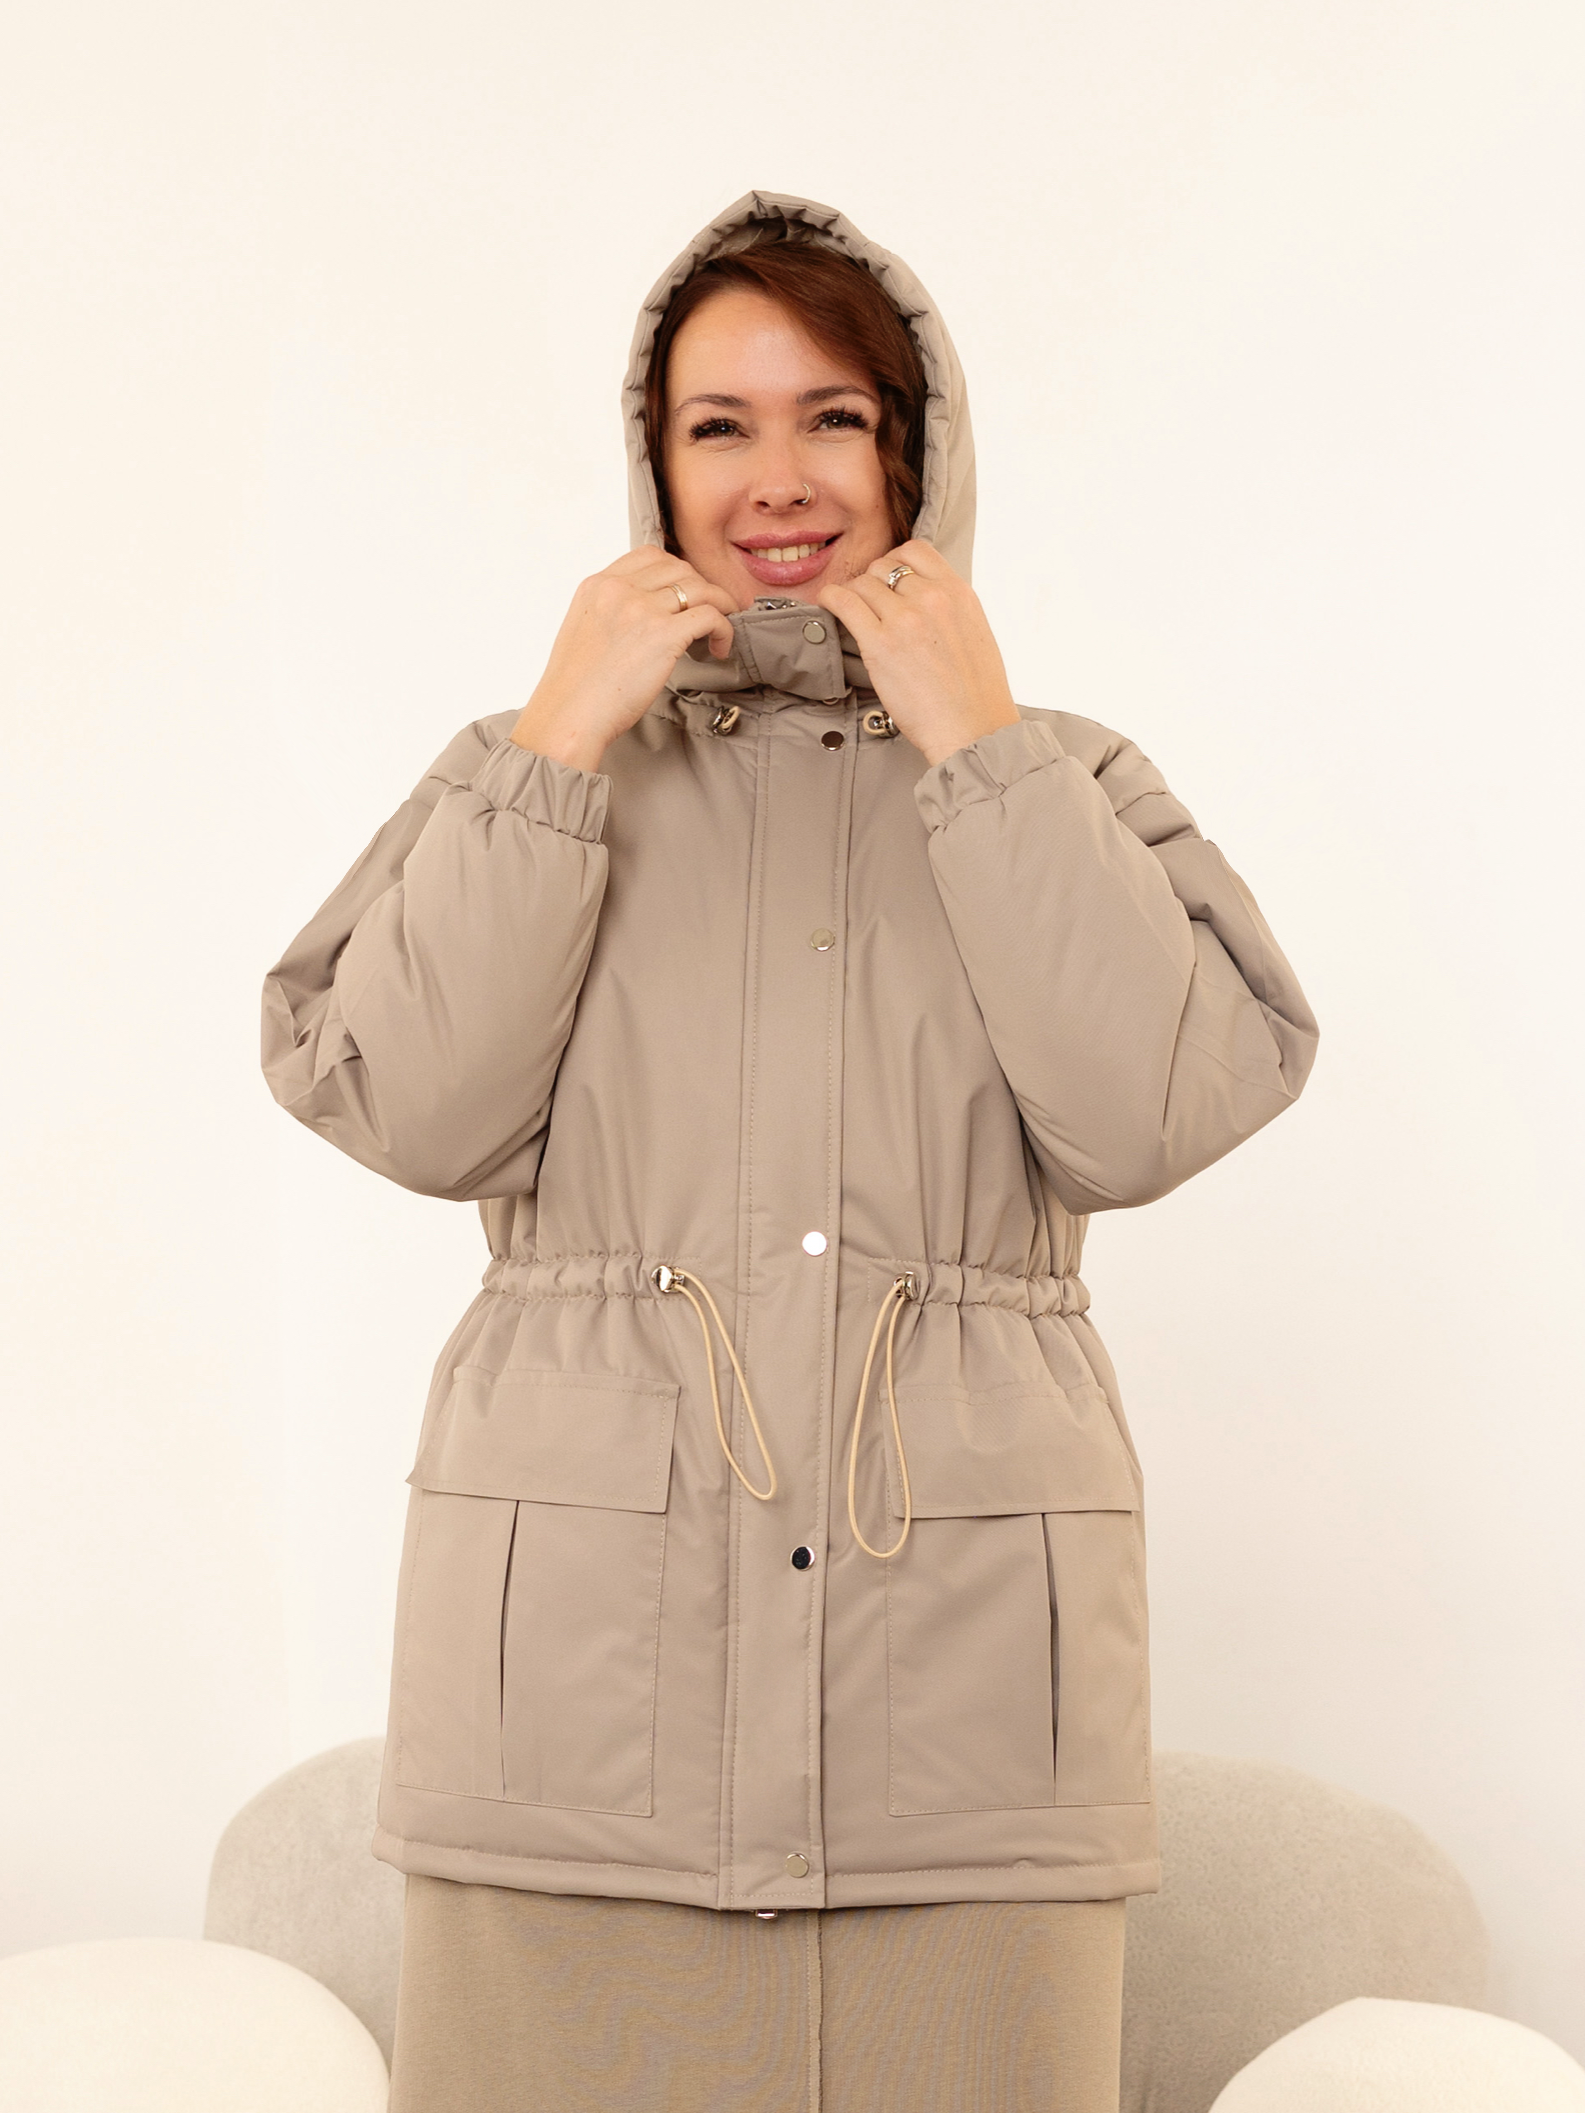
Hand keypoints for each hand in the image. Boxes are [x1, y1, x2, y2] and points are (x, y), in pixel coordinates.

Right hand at [511, 549, 735, 771]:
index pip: (649, 555)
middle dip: (700, 588)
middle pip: (679, 567)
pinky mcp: (663, 635)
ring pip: (700, 588)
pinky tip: (719, 647)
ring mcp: (641, 610)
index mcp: (597, 585)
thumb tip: (642, 618)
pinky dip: (724, 628)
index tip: (685, 593)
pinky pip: (710, 616)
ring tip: (718, 630)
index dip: (676, 571)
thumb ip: (610, 612)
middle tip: (707, 612)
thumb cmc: (575, 688)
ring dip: (719, 605)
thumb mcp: (583, 630)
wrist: (568, 716)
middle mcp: (619, 590)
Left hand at [815, 541, 1019, 767]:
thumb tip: (923, 597)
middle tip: (871, 607)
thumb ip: (949, 608)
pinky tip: (829, 604)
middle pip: (884, 567)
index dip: (896, 561)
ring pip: (863, 583)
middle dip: (873, 583)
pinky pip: (844, 602)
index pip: (916, 549)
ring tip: (854, 614)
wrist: (974, 729)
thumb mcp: (976, 632)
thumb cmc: (977, 693)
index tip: (889, 580)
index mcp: (959, 592)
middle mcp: (932, 597)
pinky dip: (831, 599)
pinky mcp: (879, 643)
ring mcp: (904, 619)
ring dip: (855, 596)